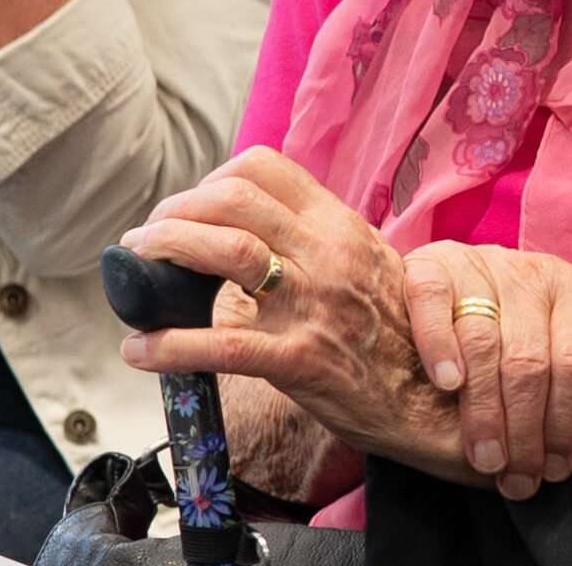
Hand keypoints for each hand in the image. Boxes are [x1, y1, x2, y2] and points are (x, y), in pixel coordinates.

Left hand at [116, 147, 471, 484]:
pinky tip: (139, 350)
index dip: (209, 179)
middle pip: (232, 200)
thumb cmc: (390, 335)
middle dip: (175, 212)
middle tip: (147, 239)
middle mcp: (326, 254)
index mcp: (337, 225)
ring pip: (227, 251)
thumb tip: (240, 227)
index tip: (188, 206)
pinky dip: (171, 345)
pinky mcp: (302, 360)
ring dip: (167, 252)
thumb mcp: (362, 262)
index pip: (262, 168)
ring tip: (137, 269)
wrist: (434, 403)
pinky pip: (225, 346)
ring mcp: (314, 304)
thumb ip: (310, 238)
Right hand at [400, 241, 571, 498]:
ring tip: (486, 459)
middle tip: (519, 477)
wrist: (459, 272)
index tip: (558, 467)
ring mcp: (476, 267)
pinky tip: (448, 385)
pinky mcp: (429, 265)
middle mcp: (527, 272)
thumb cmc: (532, 310)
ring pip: (483, 342)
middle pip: (530, 363)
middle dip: (526, 430)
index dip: (569, 421)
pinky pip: (432, 303)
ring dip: (484, 410)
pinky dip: (440, 345)